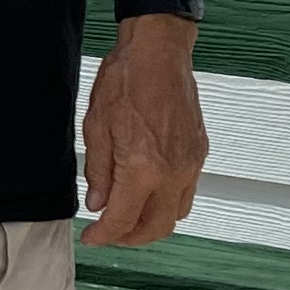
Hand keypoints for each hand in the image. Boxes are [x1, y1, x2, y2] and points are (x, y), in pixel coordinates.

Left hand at [80, 25, 204, 245]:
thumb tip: (97, 203)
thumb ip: (98, 172)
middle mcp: (173, 173)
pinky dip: (167, 204)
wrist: (159, 51)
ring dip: (151, 224)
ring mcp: (191, 164)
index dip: (103, 235)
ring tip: (127, 215)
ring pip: (176, 215)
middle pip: (156, 228)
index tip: (91, 237)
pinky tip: (148, 193)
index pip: (122, 220)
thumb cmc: (127, 80)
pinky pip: (187, 193)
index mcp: (143, 169)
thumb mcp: (96, 127)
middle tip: (108, 232)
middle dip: (129, 237)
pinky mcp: (199, 153)